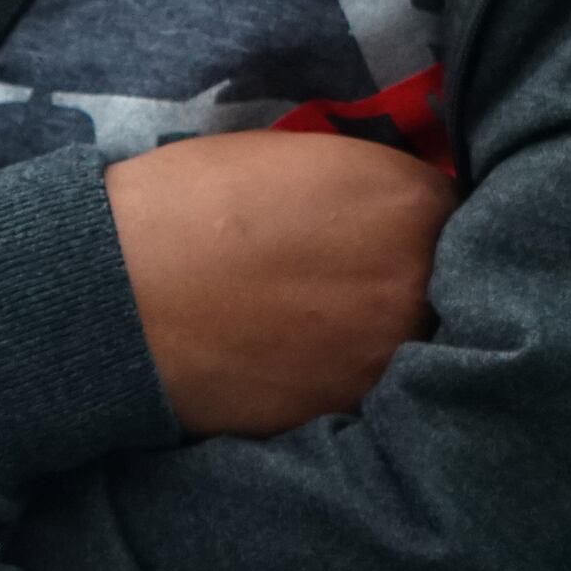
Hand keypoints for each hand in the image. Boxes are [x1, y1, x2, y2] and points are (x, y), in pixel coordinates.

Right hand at [105, 129, 452, 437]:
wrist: (112, 293)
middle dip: (412, 280)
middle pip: (446, 286)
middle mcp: (415, 284)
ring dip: (381, 333)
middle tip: (355, 278)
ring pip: (411, 342)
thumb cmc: (193, 202)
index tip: (390, 232)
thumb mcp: (303, 160)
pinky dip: (341, 374)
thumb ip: (371, 189)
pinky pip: (365, 387)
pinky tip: (298, 356)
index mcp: (412, 205)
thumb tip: (396, 214)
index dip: (420, 226)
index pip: (458, 217)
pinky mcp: (340, 410)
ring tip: (321, 321)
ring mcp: (382, 356)